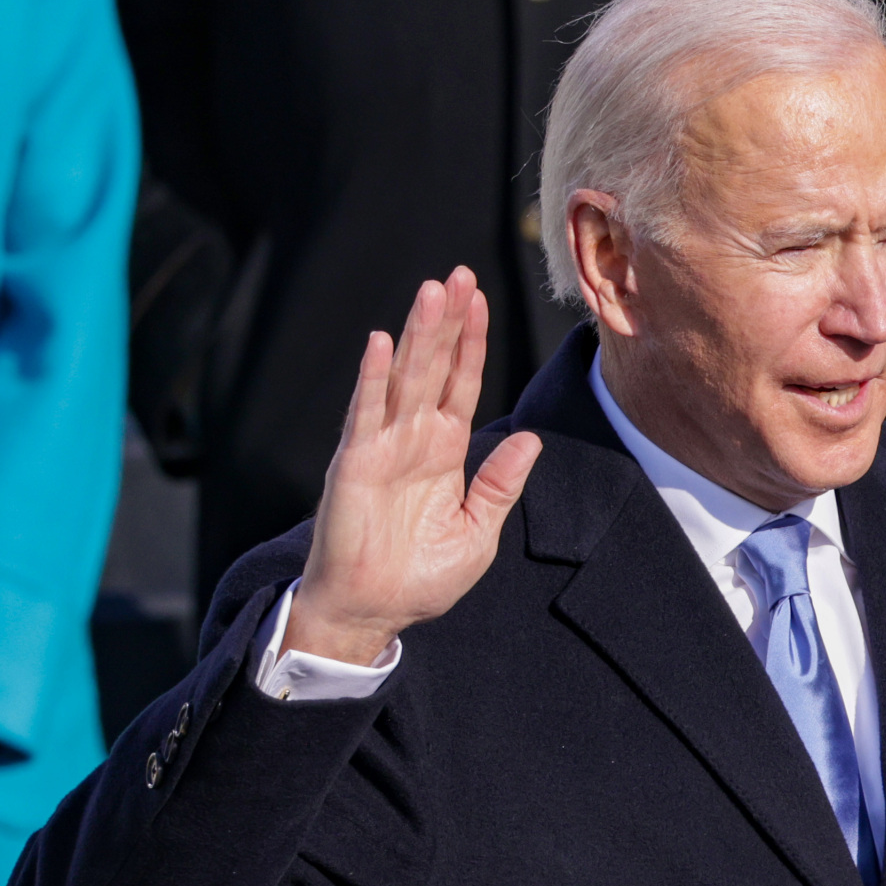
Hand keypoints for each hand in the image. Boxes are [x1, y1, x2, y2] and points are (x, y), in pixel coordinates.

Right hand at [285, 267, 541, 664]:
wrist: (375, 612)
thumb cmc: (421, 577)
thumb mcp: (478, 531)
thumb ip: (501, 484)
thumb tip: (531, 439)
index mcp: (444, 452)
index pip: (461, 384)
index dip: (471, 343)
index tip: (481, 299)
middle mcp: (413, 440)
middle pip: (434, 367)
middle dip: (447, 322)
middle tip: (459, 274)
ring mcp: (382, 448)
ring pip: (404, 378)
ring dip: (417, 334)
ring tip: (432, 290)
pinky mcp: (354, 465)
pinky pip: (365, 414)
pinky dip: (374, 378)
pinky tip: (383, 343)